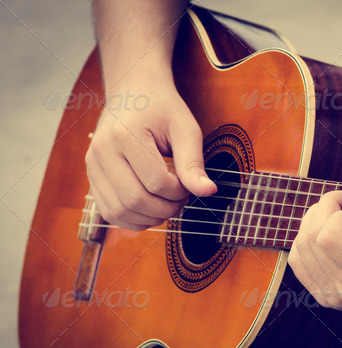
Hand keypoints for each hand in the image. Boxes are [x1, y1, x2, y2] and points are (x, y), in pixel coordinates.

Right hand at [85, 80, 216, 230]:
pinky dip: (132, 219)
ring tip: (167, 203)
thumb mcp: (185, 129)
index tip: (189, 185)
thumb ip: (194, 163)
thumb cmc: (162, 109)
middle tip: (181, 197)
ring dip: (149, 218)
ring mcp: (92, 165)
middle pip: (135, 200)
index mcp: (125, 135)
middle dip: (166, 208)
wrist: (134, 93)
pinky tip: (151, 209)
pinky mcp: (91, 176)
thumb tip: (208, 192)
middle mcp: (102, 151)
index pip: (156, 183)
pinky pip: (109, 212)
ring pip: (119, 212)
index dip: (179, 193)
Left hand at [289, 161, 341, 326]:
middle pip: (310, 238)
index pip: (329, 236)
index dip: (340, 213)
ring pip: (299, 247)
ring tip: (338, 215)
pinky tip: (328, 232)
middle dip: (324, 209)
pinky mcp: (325, 298)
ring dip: (314, 221)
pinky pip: (298, 261)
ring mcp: (332, 298)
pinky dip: (307, 239)